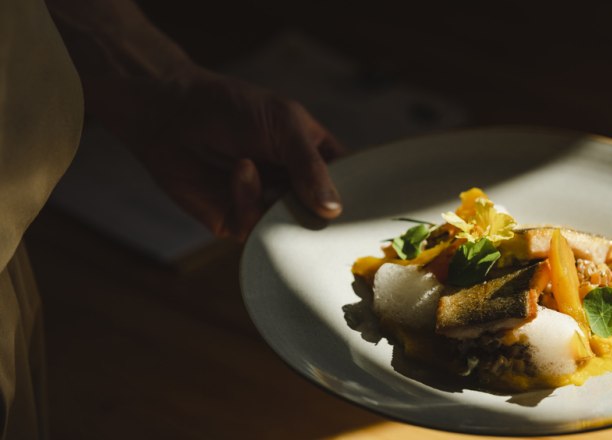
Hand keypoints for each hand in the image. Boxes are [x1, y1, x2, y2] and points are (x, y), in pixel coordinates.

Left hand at [106, 67, 345, 240]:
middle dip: (322, 217)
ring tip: (252, 165)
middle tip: (323, 214)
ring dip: (276, 202)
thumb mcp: (283, 124)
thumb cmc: (232, 107)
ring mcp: (269, 206)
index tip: (371, 212)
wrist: (171, 114)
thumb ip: (310, 166)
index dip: (362, 198)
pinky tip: (238, 170)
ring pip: (291, 229)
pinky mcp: (238, 221)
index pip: (350, 184)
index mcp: (316, 158)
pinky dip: (248, 199)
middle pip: (325, 216)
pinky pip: (255, 227)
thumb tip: (334, 210)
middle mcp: (296, 187)